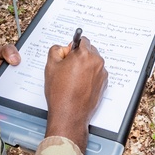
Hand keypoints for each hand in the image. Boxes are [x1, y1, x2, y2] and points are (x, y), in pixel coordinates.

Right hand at [43, 37, 107, 151]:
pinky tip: (79, 85)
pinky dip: (90, 76)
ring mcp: (102, 73)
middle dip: (80, 56)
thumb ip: (56, 50)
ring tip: (73, 79)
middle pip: (89, 51)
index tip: (69, 53)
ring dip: (85, 66)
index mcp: (84, 54)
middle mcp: (96, 62)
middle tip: (68, 67)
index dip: (73, 47)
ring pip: (93, 62)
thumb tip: (62, 49)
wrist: (69, 114)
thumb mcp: (51, 66)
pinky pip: (97, 73)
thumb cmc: (61, 93)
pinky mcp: (104, 84)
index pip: (82, 40)